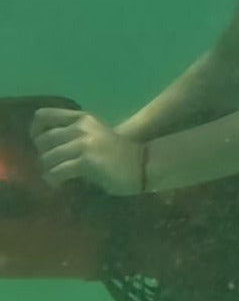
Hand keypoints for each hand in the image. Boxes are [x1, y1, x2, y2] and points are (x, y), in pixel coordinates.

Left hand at [30, 108, 144, 195]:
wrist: (141, 165)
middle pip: (42, 140)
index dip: (36, 132)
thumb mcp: (93, 135)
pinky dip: (54, 180)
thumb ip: (71, 134)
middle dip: (44, 157)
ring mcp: (85, 143)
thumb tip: (42, 146)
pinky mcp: (87, 161)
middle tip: (54, 166)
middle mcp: (81, 126)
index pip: (43, 116)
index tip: (43, 146)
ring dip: (48, 170)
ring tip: (57, 177)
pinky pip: (57, 171)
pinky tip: (60, 184)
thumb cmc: (115, 153)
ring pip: (47, 158)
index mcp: (82, 117)